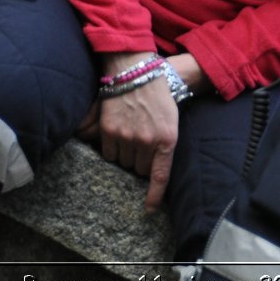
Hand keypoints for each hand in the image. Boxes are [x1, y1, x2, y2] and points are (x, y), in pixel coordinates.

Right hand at [74, 52, 178, 211]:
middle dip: (141, 162)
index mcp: (167, 138)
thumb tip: (152, 174)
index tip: (149, 208)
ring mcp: (127, 136)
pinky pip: (108, 153)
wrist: (136, 72)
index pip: (160, 175)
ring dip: (126, 155)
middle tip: (141, 145)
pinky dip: (111, 149)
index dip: (154, 195)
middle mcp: (147, 141)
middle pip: (140, 170)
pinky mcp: (109, 130)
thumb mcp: (171, 119)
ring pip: (123, 162)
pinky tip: (117, 134)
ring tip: (130, 135)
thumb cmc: (157, 96)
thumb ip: (164, 145)